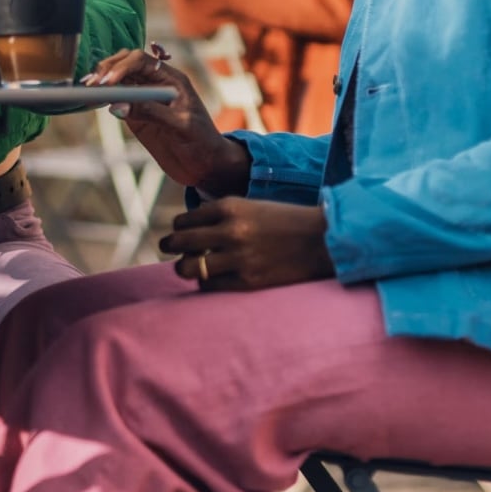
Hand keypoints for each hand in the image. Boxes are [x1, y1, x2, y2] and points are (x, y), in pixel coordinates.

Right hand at [85, 47, 249, 193]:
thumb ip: (151, 112)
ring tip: (88, 90)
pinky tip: (93, 100)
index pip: (141, 61)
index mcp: (171, 79)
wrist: (206, 166)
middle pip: (125, 64)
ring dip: (102, 82)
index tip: (108, 82)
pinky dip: (103, 98)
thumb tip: (118, 106)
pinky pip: (116, 100)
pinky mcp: (136, 115)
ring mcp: (144, 99)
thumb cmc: (202, 142)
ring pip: (118, 80)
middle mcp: (155, 84)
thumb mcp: (181, 126)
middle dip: (107, 70)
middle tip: (92, 84)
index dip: (122, 67)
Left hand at [159, 196, 334, 289]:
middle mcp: (230, 230)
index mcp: (230, 206)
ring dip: (183, 267)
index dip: (179, 226)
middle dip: (169, 245)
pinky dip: (205, 281)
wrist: (323, 240)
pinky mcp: (248, 280)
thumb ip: (222, 214)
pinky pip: (210, 284)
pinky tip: (210, 277)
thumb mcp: (251, 206)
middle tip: (167, 247)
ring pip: (188, 267)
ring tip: (186, 266)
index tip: (179, 231)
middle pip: (180, 241)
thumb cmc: (286, 221)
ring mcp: (238, 257)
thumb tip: (190, 226)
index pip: (185, 219)